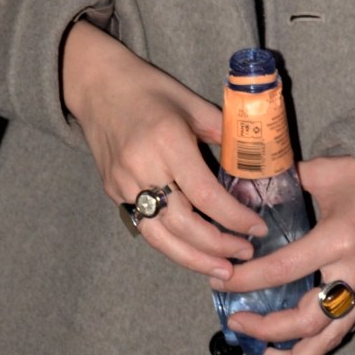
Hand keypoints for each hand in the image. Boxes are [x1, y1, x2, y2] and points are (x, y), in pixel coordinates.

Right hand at [61, 21, 264, 276]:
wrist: (97, 85)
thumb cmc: (150, 89)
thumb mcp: (193, 103)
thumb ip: (223, 134)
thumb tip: (254, 164)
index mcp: (167, 141)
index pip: (205, 194)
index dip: (234, 218)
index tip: (257, 228)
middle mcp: (142, 167)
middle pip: (182, 224)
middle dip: (217, 247)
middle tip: (245, 255)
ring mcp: (122, 183)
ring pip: (159, 237)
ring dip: (193, 259)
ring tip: (222, 270)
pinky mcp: (112, 192)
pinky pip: (145, 227)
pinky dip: (171, 245)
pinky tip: (194, 252)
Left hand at [223, 153, 354, 354]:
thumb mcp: (327, 171)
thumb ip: (287, 180)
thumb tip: (249, 187)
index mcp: (339, 239)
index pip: (283, 270)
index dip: (247, 281)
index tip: (221, 283)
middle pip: (305, 320)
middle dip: (265, 328)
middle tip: (235, 320)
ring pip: (326, 340)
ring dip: (289, 353)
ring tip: (260, 350)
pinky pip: (340, 333)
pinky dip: (312, 346)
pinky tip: (288, 347)